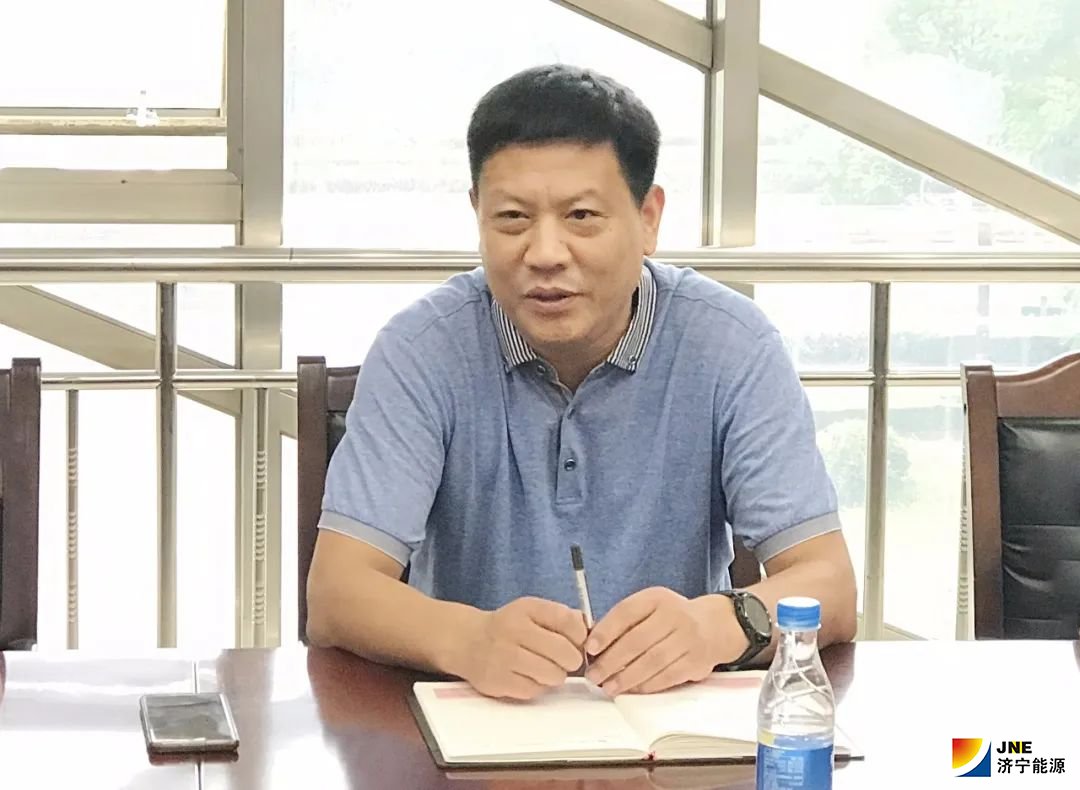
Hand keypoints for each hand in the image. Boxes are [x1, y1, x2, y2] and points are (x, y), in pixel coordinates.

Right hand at [457, 597, 587, 700]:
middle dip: (572, 659)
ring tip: (546, 667)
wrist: (468, 641)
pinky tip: (529, 676)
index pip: (568, 621)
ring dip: (555, 675)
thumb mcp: (532, 611)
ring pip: (553, 675)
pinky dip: (537, 686)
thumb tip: (590, 633)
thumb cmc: (509, 627)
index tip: (578, 641)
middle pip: (564, 652)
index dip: (581, 635)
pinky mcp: (498, 681)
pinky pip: (534, 691)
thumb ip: (562, 618)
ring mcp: (504, 657)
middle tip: (566, 660)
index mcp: (526, 609)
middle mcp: (514, 630)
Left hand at [584, 587, 732, 695]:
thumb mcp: (650, 608)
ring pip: (652, 661)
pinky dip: (647, 685)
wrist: (714, 625)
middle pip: (638, 640)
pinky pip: (668, 676)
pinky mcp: (696, 661)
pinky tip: (632, 689)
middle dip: (612, 661)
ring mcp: (688, 639)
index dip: (606, 630)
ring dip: (627, 677)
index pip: (627, 612)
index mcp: (657, 598)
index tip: (590, 648)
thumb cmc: (670, 618)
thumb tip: (594, 646)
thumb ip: (625, 622)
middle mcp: (674, 615)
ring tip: (609, 687)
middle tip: (594, 675)